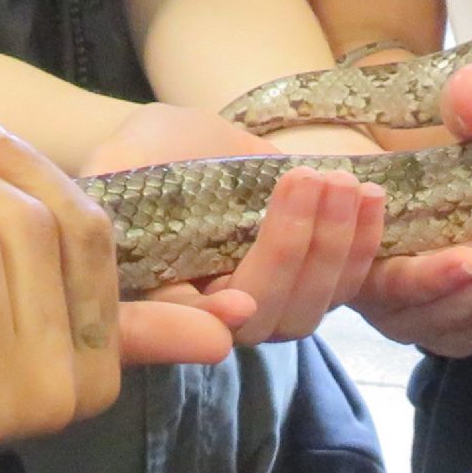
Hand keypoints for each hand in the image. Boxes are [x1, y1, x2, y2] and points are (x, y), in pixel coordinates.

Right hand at [85, 101, 384, 343]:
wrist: (196, 144)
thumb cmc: (151, 152)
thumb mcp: (125, 158)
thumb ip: (113, 180)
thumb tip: (100, 193)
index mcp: (155, 301)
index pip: (177, 328)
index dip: (207, 321)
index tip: (237, 302)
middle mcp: (210, 319)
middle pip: (258, 319)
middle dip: (290, 253)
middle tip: (306, 181)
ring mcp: (262, 308)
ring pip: (306, 311)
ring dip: (334, 248)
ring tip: (344, 183)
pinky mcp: (305, 289)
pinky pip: (344, 290)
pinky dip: (363, 248)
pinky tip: (371, 198)